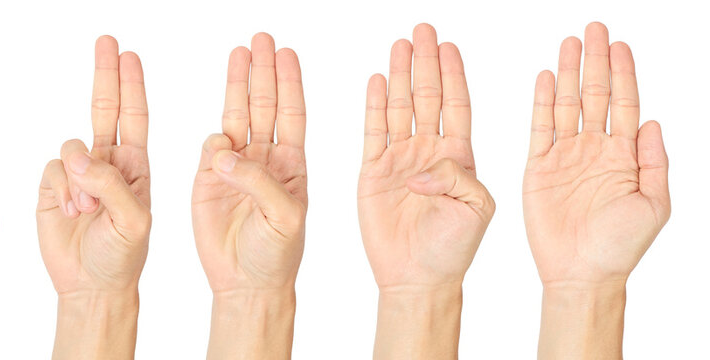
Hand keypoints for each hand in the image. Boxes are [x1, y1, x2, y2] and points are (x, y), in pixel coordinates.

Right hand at [36, 36, 149, 357]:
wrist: (90, 285)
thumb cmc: (123, 257)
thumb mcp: (133, 223)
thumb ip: (111, 185)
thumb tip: (79, 153)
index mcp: (136, 167)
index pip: (134, 116)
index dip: (132, 85)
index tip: (129, 54)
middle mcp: (108, 163)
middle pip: (105, 109)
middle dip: (106, 76)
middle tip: (107, 41)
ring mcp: (78, 174)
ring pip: (70, 147)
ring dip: (76, 178)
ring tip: (85, 211)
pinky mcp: (51, 186)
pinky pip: (49, 169)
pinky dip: (57, 190)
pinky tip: (68, 214)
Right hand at [191, 33, 306, 357]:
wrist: (245, 284)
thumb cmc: (277, 256)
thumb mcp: (285, 219)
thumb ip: (260, 182)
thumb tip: (226, 150)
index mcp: (292, 164)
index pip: (292, 114)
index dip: (289, 83)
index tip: (287, 53)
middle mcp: (265, 159)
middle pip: (264, 104)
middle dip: (263, 71)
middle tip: (261, 39)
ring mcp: (235, 167)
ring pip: (236, 116)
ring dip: (238, 85)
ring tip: (239, 53)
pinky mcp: (206, 180)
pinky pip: (209, 149)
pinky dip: (213, 138)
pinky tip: (221, 138)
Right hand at [358, 24, 493, 291]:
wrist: (418, 278)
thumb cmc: (453, 250)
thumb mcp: (477, 211)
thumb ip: (460, 179)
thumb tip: (424, 165)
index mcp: (460, 158)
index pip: (457, 105)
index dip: (453, 75)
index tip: (449, 46)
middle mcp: (430, 152)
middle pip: (428, 96)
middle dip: (426, 62)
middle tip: (423, 30)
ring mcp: (401, 160)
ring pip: (400, 107)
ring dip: (400, 75)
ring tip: (400, 45)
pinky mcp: (374, 173)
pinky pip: (373, 132)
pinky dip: (374, 106)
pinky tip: (376, 81)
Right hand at [524, 22, 669, 358]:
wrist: (581, 273)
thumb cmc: (619, 247)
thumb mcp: (654, 205)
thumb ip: (655, 162)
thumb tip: (654, 122)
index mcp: (624, 157)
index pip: (625, 104)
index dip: (624, 73)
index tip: (620, 45)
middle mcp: (595, 150)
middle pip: (596, 95)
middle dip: (595, 62)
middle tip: (594, 29)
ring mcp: (566, 157)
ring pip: (567, 105)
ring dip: (568, 74)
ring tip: (569, 44)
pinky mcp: (539, 168)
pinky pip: (539, 129)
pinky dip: (541, 103)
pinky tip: (543, 79)